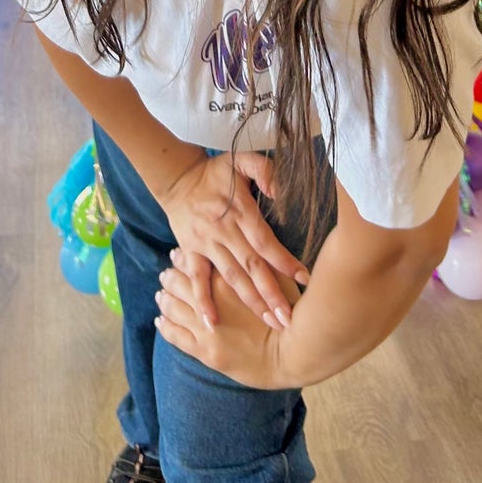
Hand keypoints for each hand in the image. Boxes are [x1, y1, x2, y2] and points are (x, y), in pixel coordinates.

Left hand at [155, 261, 295, 389]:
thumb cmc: (291, 312)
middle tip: (164, 273)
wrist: (293, 353)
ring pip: (173, 306)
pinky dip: (165, 326)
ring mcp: (205, 326)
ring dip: (165, 298)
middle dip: (170, 277)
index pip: (195, 263)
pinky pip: (175, 335)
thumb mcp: (279, 279)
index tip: (177, 254)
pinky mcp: (204, 351)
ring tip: (160, 294)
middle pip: (179, 282)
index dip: (183, 258)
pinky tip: (160, 320)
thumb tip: (256, 243)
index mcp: (227, 279)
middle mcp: (212, 300)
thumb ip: (264, 261)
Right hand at [156, 153, 308, 332]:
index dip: (284, 261)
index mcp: (239, 211)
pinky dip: (203, 301)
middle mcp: (224, 231)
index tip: (304, 279)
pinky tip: (212, 323)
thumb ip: (263, 169)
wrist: (177, 178)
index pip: (264, 241)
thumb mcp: (241, 159)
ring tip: (270, 323)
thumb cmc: (216, 171)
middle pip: (251, 266)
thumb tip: (278, 191)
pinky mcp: (191, 252)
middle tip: (290, 319)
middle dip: (271, 294)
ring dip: (250, 302)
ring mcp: (206, 244)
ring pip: (231, 277)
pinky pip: (197, 279)